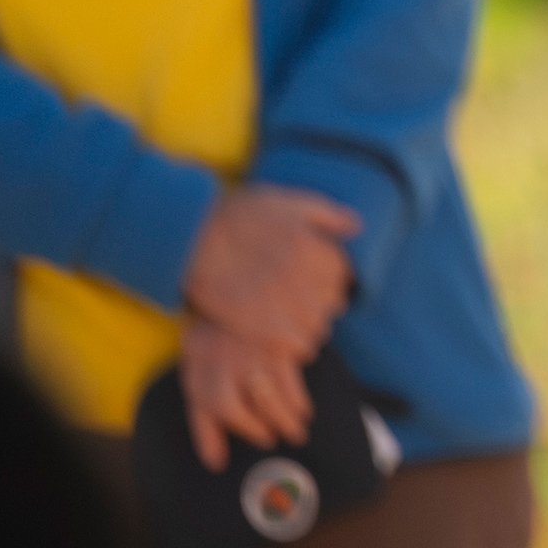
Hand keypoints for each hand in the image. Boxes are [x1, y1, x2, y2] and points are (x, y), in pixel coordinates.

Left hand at [180, 314, 314, 471]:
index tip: (264, 439)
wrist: (227, 290)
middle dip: (277, 423)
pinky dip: (300, 392)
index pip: (222, 405)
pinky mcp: (277, 336)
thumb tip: (216, 463)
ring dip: (292, 413)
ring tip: (299, 426)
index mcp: (203, 368)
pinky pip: (295, 368)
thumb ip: (204, 425)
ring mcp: (254, 345)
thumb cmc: (213, 349)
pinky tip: (304, 405)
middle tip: (288, 436)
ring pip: (278, 387)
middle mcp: (228, 356)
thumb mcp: (198, 384)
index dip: (247, 426)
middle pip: (257, 398)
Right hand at [185, 184, 358, 357]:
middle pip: (332, 303)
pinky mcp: (260, 326)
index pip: (342, 275)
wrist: (191, 237)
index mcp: (313, 247)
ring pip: (318, 327)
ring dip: (308, 326)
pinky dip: (294, 344)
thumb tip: (357, 226)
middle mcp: (303, 276)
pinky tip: (279, 335)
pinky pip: (296, 345)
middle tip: (298, 300)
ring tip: (288, 319)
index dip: (329, 279)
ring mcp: (282, 302)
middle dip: (320, 302)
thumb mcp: (288, 202)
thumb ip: (327, 214)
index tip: (314, 280)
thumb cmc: (239, 215)